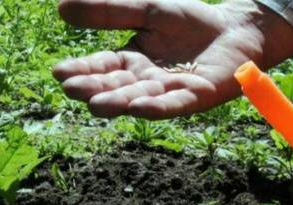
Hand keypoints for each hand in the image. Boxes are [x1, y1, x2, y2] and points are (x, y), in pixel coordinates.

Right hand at [53, 0, 292, 118]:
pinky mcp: (197, 96)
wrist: (234, 29)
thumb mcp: (147, 11)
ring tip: (98, 105)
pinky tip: (140, 108)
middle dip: (96, 89)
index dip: (82, 70)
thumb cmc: (191, 22)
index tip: (58, 72)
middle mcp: (149, 80)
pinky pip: (175, 104)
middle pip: (118, 87)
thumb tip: (60, 9)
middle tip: (73, 90)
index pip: (103, 67)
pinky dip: (157, 106)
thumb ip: (110, 12)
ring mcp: (172, 91)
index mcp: (133, 60)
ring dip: (120, 102)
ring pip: (141, 98)